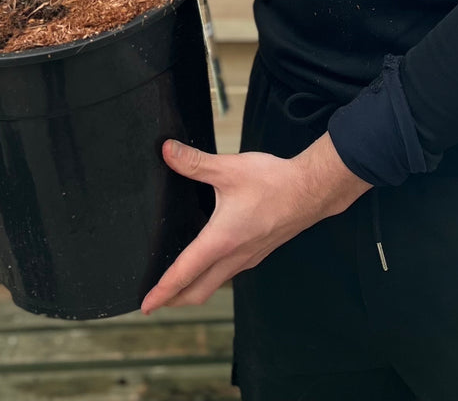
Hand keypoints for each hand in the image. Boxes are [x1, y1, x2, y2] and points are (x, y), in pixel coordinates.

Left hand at [140, 133, 370, 312]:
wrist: (311, 191)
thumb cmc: (273, 182)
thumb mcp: (229, 168)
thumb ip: (195, 162)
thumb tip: (167, 151)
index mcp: (222, 240)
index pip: (185, 272)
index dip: (163, 290)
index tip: (145, 305)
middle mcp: (234, 257)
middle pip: (199, 290)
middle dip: (175, 299)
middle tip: (154, 301)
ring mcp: (248, 258)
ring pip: (215, 284)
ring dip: (194, 289)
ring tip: (177, 284)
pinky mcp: (258, 252)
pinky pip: (229, 273)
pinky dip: (212, 276)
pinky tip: (209, 260)